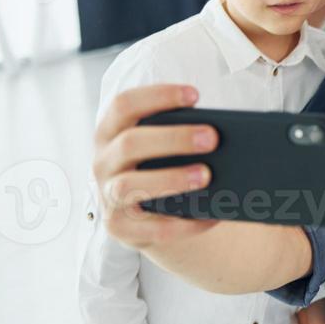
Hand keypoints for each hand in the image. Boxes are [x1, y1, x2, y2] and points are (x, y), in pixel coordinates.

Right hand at [94, 85, 218, 250]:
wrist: (147, 214)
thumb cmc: (162, 165)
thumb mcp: (161, 145)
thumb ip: (178, 133)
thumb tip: (221, 132)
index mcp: (111, 132)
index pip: (123, 104)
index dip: (157, 96)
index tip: (195, 95)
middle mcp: (103, 162)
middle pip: (130, 143)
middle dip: (173, 138)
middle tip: (212, 138)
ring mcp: (107, 196)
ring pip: (129, 186)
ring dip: (170, 179)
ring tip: (207, 176)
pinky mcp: (120, 228)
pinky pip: (152, 228)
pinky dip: (185, 223)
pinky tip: (212, 215)